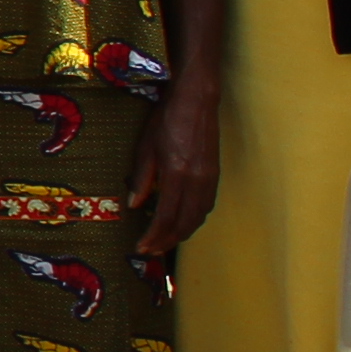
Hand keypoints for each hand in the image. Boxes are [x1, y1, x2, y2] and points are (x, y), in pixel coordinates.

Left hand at [130, 78, 220, 276]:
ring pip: (198, 217)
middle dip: (167, 241)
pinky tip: (182, 221)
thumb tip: (135, 206)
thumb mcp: (145, 147)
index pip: (166, 216)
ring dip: (182, 233)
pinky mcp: (215, 174)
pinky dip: (194, 219)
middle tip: (150, 251)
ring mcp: (210, 178)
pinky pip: (206, 205)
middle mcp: (198, 180)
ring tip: (163, 241)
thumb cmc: (166, 119)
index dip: (153, 237)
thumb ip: (142, 178)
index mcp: (178, 174)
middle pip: (185, 223)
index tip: (140, 248)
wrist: (197, 100)